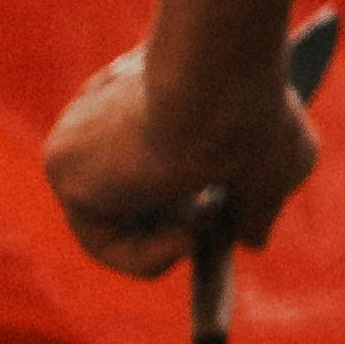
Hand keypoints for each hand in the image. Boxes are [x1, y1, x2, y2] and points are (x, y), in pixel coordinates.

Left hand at [44, 42, 322, 285]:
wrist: (221, 87)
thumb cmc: (257, 112)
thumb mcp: (281, 163)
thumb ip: (260, 203)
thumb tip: (252, 240)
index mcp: (158, 96)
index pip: (160, 159)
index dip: (195, 199)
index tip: (224, 218)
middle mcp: (112, 112)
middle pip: (137, 195)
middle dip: (183, 223)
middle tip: (217, 225)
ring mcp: (83, 138)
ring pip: (118, 222)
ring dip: (172, 241)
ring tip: (203, 224)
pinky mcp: (63, 166)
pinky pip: (101, 240)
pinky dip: (147, 256)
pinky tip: (184, 235)